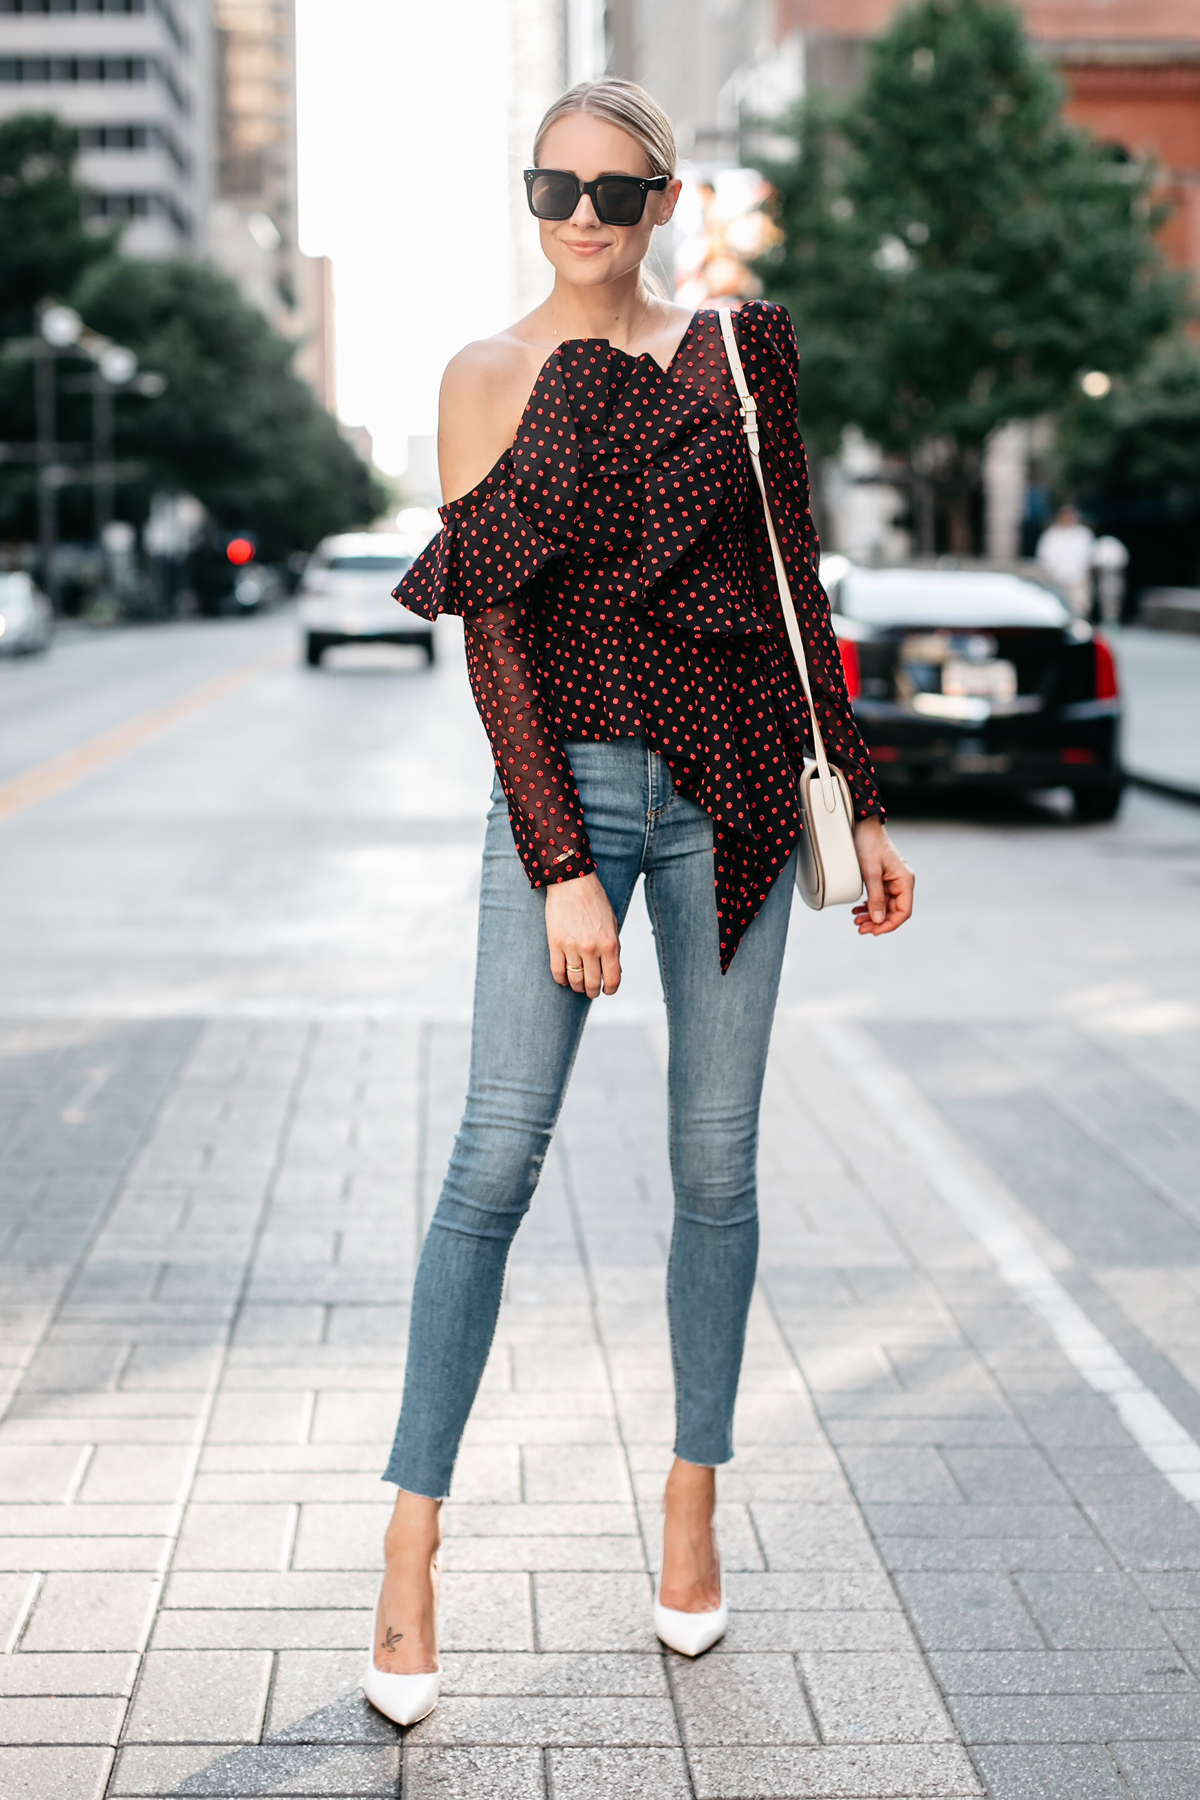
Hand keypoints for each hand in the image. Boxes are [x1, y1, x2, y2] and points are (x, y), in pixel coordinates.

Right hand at [545, 872, 621, 997]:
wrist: (572, 883)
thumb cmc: (595, 901)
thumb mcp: (612, 924)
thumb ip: (613, 948)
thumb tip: (613, 971)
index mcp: (610, 944)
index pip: (612, 979)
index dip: (610, 989)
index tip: (607, 990)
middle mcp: (591, 949)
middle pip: (592, 983)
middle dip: (592, 992)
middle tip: (591, 992)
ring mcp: (572, 947)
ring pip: (574, 980)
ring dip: (577, 987)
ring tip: (577, 985)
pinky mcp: (555, 944)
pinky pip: (557, 971)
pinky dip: (561, 979)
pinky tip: (564, 979)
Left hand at [851, 817, 913, 935]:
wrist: (863, 825)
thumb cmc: (869, 844)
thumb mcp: (871, 872)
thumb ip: (875, 897)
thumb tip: (878, 920)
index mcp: (905, 881)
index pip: (903, 912)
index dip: (889, 925)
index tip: (874, 931)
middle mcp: (901, 882)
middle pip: (893, 911)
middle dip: (877, 922)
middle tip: (859, 928)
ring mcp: (892, 881)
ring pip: (884, 906)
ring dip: (871, 915)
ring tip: (856, 921)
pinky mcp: (882, 878)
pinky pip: (878, 898)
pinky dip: (869, 906)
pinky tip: (858, 910)